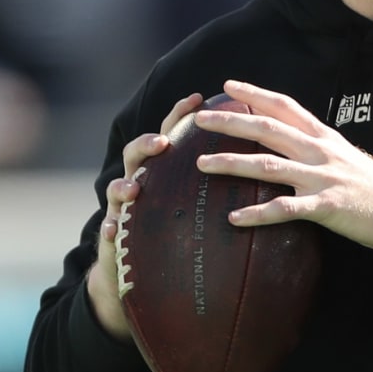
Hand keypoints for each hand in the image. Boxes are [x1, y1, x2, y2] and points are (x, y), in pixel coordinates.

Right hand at [86, 92, 204, 339]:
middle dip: (146, 144)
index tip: (198, 98)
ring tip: (134, 187)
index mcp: (164, 172)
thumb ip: (221, 181)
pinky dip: (109, 228)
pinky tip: (112, 229)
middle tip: (162, 142)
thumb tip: (264, 159)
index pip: (171, 135)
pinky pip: (108, 231)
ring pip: (117, 189)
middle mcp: (140, 184)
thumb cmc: (177, 232)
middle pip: (136, 155)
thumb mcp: (199, 204)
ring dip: (122, 185)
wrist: (140, 272)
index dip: (179, 115)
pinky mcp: (114, 238)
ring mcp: (123, 209)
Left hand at [192, 80, 372, 280]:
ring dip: (231, 163)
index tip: (227, 86)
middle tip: (198, 120)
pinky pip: (285, 209)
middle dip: (230, 122)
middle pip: (267, 130)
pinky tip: (233, 218)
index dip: (255, 94)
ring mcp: (323, 178)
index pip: (285, 107)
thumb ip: (321, 152)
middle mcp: (321, 152)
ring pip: (268, 166)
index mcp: (325, 138)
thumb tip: (295, 149)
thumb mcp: (350, 160)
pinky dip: (257, 213)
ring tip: (201, 164)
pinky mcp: (327, 207)